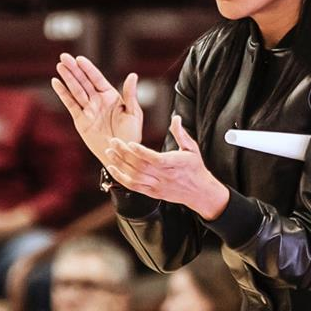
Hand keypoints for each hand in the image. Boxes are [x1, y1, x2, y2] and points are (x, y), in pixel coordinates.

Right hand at [51, 54, 142, 166]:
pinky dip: (63, 94)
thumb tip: (133, 75)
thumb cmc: (131, 136)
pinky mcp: (80, 120)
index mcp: (111, 96)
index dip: (88, 68)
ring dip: (68, 78)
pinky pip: (71, 104)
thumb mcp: (133, 114)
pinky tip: (56, 83)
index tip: (80, 59)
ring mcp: (88, 110)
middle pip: (83, 81)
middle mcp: (98, 101)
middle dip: (74, 69)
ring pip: (76, 90)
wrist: (121, 154)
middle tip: (64, 57)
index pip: (97, 78)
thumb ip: (130, 94)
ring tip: (59, 66)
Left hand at [102, 117, 230, 219]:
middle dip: (124, 154)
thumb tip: (176, 118)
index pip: (155, 159)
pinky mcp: (152, 193)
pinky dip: (121, 178)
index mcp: (174, 164)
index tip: (130, 143)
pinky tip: (112, 168)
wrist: (200, 193)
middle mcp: (164, 176)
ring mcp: (157, 186)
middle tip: (113, 142)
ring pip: (134, 177)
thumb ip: (181, 134)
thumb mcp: (192, 148)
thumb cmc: (195, 168)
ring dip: (120, 165)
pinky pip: (134, 187)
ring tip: (109, 152)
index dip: (141, 152)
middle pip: (140, 166)